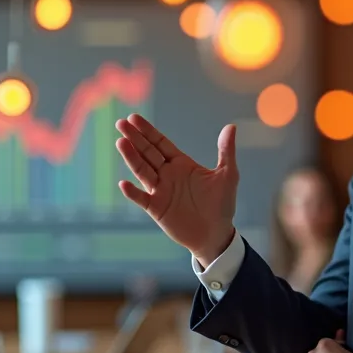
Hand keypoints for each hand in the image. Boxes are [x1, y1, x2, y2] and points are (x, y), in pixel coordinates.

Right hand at [115, 113, 238, 265]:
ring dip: (132, 158)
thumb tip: (231, 126)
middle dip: (135, 138)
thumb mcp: (227, 175)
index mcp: (182, 164)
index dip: (148, 131)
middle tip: (121, 124)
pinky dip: (133, 192)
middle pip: (148, 153)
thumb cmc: (221, 205)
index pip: (161, 144)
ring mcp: (160, 191)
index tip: (134, 118)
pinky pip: (142, 199)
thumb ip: (226, 151)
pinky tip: (123, 183)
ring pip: (142, 171)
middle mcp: (168, 175)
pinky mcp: (157, 209)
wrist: (216, 234)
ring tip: (121, 143)